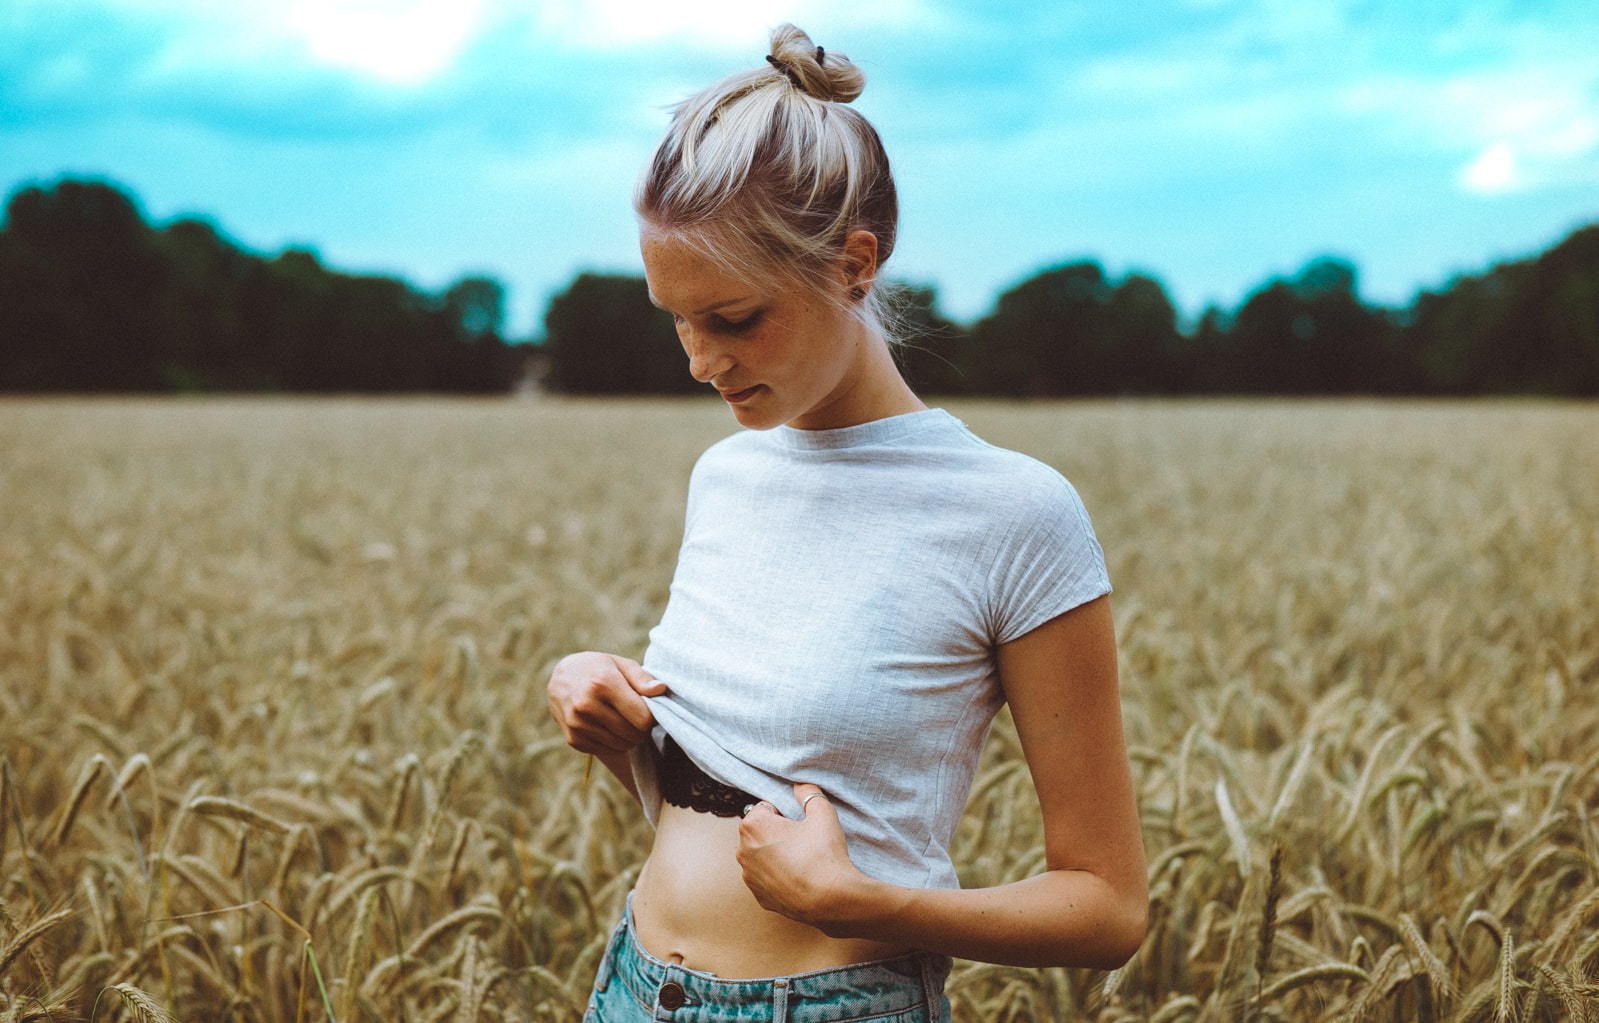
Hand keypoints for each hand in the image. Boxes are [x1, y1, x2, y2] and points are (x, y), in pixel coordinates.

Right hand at [546, 651, 665, 754]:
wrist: (559, 679)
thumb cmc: (597, 669)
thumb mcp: (620, 664)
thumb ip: (642, 678)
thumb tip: (661, 689)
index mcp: (603, 683)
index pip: (643, 718)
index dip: (653, 716)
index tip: (649, 708)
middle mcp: (586, 705)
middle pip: (634, 734)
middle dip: (642, 727)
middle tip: (637, 714)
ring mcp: (577, 724)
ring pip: (622, 746)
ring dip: (629, 736)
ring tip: (623, 718)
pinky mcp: (573, 739)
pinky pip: (608, 751)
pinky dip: (615, 742)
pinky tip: (608, 725)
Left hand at [736, 783, 875, 932]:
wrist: (830, 899)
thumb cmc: (824, 854)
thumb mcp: (822, 813)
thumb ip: (809, 793)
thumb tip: (799, 785)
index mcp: (753, 826)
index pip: (765, 808)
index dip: (784, 813)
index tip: (799, 823)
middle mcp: (743, 851)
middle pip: (760, 832)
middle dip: (777, 833)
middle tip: (803, 840)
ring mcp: (749, 876)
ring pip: (762, 855)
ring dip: (776, 854)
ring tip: (802, 860)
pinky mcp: (759, 896)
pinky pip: (766, 878)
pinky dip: (778, 875)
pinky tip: (798, 877)